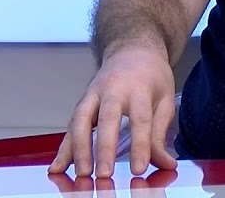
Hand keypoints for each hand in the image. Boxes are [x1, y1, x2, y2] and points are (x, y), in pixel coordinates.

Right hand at [48, 46, 178, 177]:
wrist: (132, 49)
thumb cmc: (151, 76)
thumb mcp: (165, 100)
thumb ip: (161, 134)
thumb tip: (166, 164)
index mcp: (139, 87)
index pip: (140, 119)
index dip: (140, 146)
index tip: (139, 169)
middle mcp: (113, 88)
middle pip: (107, 118)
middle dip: (104, 147)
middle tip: (104, 173)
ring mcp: (93, 94)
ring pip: (82, 120)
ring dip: (79, 149)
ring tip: (82, 174)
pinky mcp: (82, 102)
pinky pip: (71, 126)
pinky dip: (64, 147)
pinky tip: (58, 167)